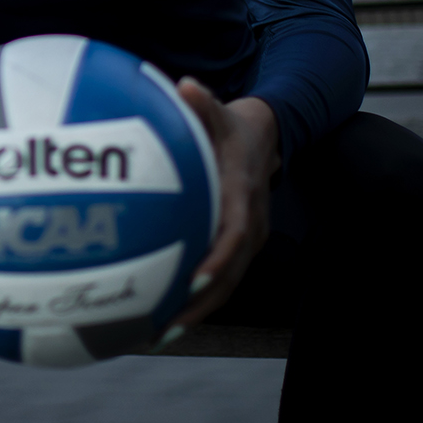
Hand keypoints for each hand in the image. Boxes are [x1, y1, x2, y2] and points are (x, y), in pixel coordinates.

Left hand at [164, 82, 278, 340]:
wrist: (267, 138)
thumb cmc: (232, 126)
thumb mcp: (220, 111)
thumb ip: (203, 103)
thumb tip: (184, 86)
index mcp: (244, 198)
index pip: (234, 236)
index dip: (215, 261)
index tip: (192, 281)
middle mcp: (251, 226)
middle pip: (229, 276)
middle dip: (198, 305)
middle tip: (163, 328)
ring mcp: (247, 241)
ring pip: (224, 285)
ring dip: (194, 312)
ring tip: (155, 336)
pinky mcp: (236, 248)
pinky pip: (217, 278)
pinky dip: (193, 300)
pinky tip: (158, 317)